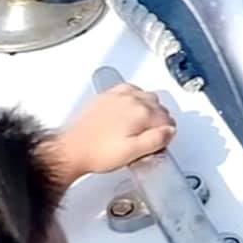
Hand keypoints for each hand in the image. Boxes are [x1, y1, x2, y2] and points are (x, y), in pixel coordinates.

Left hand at [45, 82, 176, 183]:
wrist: (72, 149)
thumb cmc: (98, 153)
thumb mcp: (132, 153)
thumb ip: (156, 140)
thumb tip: (170, 131)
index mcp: (142, 114)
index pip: (167, 119)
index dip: (166, 133)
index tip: (160, 142)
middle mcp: (132, 100)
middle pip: (159, 106)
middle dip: (160, 120)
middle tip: (151, 137)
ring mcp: (118, 96)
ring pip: (147, 96)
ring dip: (150, 108)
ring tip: (142, 125)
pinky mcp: (107, 96)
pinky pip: (130, 89)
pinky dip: (135, 97)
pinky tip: (130, 108)